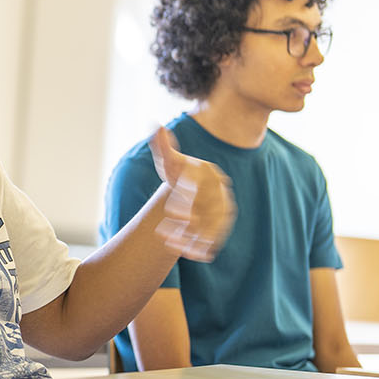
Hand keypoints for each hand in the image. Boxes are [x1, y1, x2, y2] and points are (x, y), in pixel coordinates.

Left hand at [148, 126, 234, 260]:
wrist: (191, 191)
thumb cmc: (179, 174)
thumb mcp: (169, 161)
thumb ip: (161, 145)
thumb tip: (154, 124)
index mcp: (211, 175)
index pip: (201, 189)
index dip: (185, 201)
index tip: (169, 212)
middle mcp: (222, 194)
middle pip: (208, 212)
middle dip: (186, 223)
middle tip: (162, 231)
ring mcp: (224, 212)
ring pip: (212, 230)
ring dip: (192, 239)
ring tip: (168, 244)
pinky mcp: (221, 229)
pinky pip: (214, 241)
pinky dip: (200, 249)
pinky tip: (184, 255)